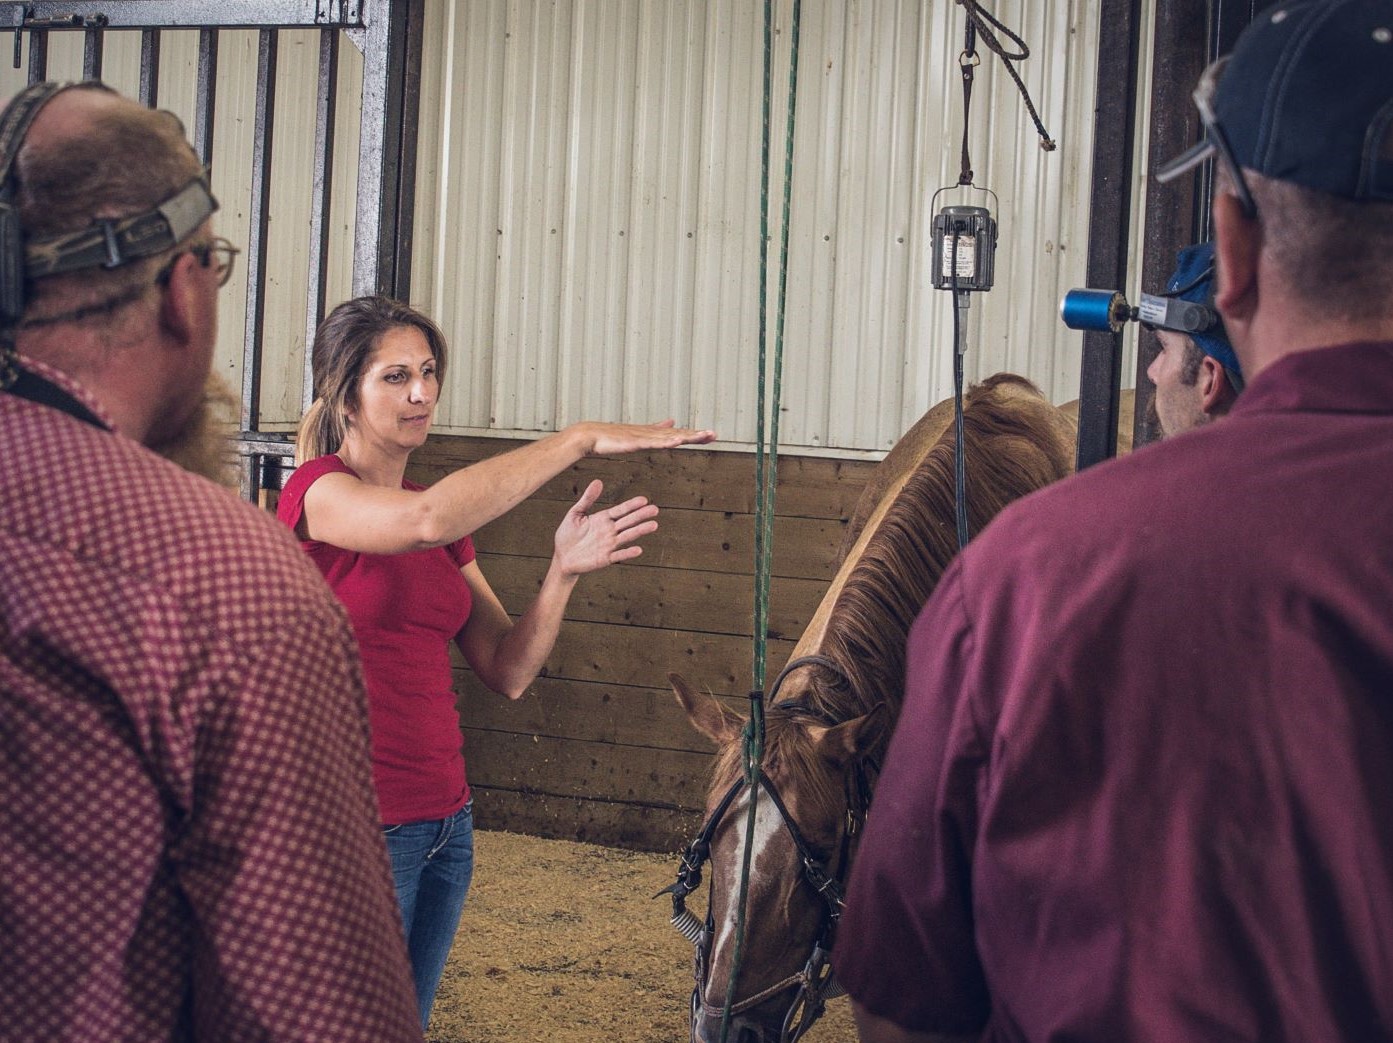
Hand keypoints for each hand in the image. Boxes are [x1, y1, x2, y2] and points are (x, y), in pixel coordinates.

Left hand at [553, 479, 659, 576]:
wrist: (561, 557)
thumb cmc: (567, 535)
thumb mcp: (575, 513)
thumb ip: (587, 498)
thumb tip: (598, 481)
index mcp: (603, 518)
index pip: (621, 510)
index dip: (632, 505)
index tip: (644, 500)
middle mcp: (609, 531)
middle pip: (628, 521)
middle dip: (641, 515)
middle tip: (655, 509)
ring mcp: (609, 545)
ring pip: (627, 536)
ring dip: (640, 531)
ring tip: (654, 525)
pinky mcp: (605, 559)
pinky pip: (618, 555)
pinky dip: (628, 553)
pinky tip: (638, 549)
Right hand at [581, 420, 715, 455]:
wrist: (592, 435)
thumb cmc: (613, 437)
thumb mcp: (639, 435)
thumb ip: (657, 429)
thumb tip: (672, 421)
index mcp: (653, 434)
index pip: (678, 434)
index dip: (695, 434)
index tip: (711, 435)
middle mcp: (651, 433)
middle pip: (678, 434)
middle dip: (696, 434)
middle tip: (714, 434)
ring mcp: (643, 436)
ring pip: (669, 437)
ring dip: (686, 436)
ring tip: (702, 436)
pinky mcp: (635, 441)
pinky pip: (653, 443)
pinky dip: (667, 441)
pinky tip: (678, 441)